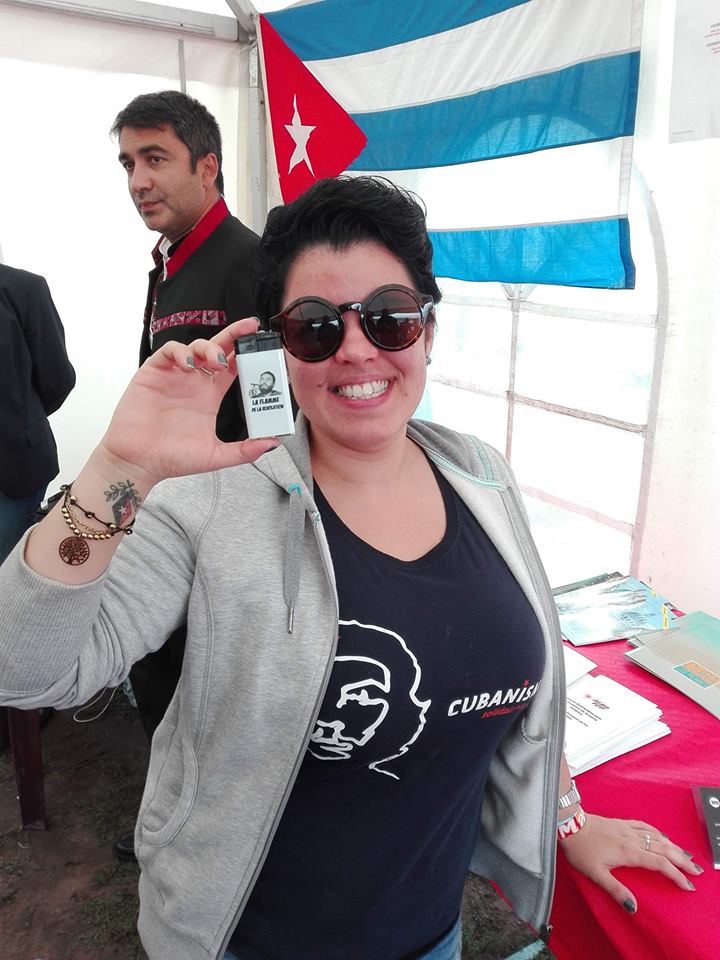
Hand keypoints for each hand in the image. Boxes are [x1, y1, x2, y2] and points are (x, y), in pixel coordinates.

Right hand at [96, 318, 279, 486]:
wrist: (139, 462)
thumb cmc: (172, 458)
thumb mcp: (215, 455)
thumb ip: (245, 450)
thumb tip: (273, 443)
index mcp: (210, 396)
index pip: (234, 367)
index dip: (248, 355)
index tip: (264, 348)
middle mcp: (195, 382)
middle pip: (217, 349)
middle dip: (235, 335)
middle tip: (251, 328)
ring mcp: (174, 375)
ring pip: (195, 347)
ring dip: (209, 348)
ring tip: (216, 361)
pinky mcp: (153, 372)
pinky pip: (169, 351)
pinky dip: (181, 353)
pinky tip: (188, 366)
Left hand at [559, 813, 702, 912]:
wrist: (570, 824)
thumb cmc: (581, 850)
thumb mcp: (595, 874)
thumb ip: (615, 890)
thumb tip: (633, 907)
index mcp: (629, 852)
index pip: (659, 864)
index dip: (675, 874)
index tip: (687, 885)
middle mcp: (632, 839)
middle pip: (664, 849)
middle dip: (682, 860)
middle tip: (696, 871)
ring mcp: (627, 829)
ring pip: (657, 838)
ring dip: (674, 847)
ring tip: (686, 855)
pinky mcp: (621, 823)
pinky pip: (645, 827)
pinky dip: (658, 833)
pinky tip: (663, 836)